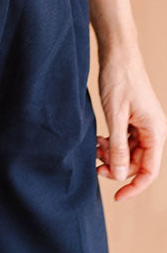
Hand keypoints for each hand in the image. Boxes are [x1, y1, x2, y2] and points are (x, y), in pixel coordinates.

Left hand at [96, 44, 166, 200]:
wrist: (118, 56)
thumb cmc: (119, 81)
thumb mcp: (115, 117)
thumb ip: (118, 148)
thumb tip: (120, 175)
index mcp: (156, 132)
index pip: (149, 171)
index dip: (134, 187)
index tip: (116, 196)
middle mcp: (154, 130)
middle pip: (138, 163)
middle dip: (117, 167)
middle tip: (95, 164)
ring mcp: (144, 124)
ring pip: (129, 152)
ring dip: (112, 155)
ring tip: (96, 147)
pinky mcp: (134, 119)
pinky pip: (125, 140)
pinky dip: (112, 144)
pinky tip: (99, 139)